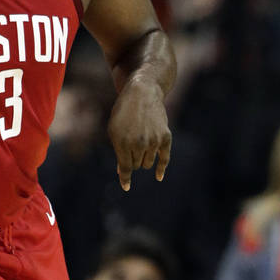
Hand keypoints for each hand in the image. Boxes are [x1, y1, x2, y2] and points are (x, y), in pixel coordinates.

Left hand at [107, 76, 171, 190]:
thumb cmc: (124, 112)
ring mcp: (154, 141)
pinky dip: (161, 168)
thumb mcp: (114, 129)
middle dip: (132, 159)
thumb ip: (118, 151)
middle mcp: (139, 143)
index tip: (126, 187)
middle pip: (136, 165)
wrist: (142, 93)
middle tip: (130, 143)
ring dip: (143, 157)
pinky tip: (158, 177)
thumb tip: (122, 172)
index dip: (125, 178)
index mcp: (122, 142)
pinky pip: (164, 158)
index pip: (125, 168)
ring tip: (139, 140)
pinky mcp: (165, 137)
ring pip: (148, 162)